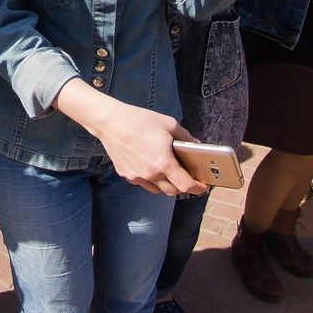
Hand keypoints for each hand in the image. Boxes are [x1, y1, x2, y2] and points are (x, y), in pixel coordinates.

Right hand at [93, 100, 207, 195]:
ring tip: (168, 170)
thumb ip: (185, 136)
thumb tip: (196, 145)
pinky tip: (150, 165)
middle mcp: (151, 174)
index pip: (186, 185)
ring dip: (166, 184)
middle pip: (173, 191)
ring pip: (157, 189)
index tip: (203, 186)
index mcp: (164, 163)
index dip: (198, 188)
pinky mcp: (126, 175)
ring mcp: (137, 176)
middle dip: (182, 186)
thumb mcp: (168, 124)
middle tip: (187, 176)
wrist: (110, 122)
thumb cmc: (139, 120)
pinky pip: (143, 183)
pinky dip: (150, 179)